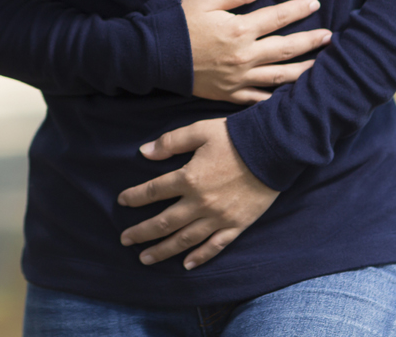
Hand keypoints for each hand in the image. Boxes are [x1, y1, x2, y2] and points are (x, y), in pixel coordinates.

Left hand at [118, 118, 277, 269]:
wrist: (273, 148)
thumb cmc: (234, 136)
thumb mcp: (199, 131)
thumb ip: (170, 142)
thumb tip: (144, 152)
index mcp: (189, 178)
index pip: (153, 191)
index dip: (135, 197)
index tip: (122, 201)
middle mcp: (200, 202)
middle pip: (164, 222)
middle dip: (142, 232)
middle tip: (125, 240)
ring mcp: (219, 217)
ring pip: (185, 239)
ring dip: (163, 250)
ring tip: (145, 258)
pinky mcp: (237, 225)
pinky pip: (215, 246)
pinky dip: (200, 257)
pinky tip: (186, 264)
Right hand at [182, 0, 329, 103]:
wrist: (155, 57)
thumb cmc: (179, 24)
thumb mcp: (205, 0)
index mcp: (238, 30)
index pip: (277, 17)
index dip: (298, 9)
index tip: (315, 3)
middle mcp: (244, 56)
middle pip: (286, 48)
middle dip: (311, 41)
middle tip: (330, 37)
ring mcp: (239, 79)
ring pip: (280, 76)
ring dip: (304, 70)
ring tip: (323, 65)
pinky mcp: (230, 95)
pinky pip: (261, 100)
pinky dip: (280, 99)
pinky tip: (294, 97)